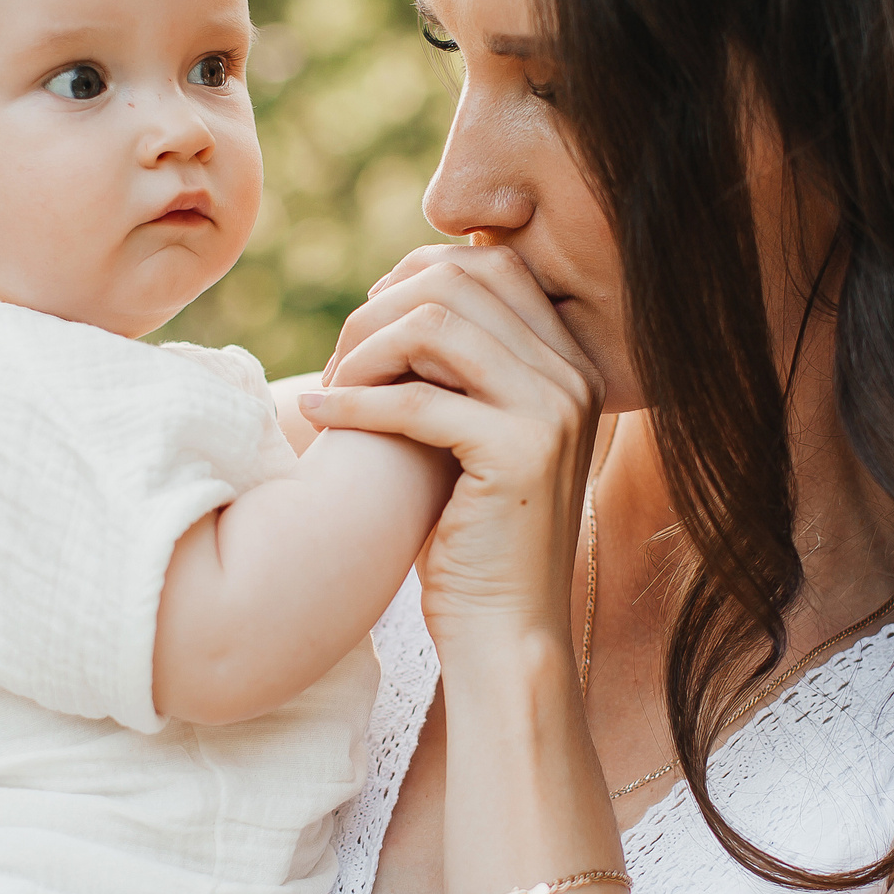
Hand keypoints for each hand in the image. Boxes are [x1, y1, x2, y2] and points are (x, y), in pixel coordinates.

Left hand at [305, 244, 600, 649]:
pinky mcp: (521, 453)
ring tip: (331, 388)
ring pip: (436, 327)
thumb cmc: (472, 537)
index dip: (416, 274)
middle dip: (380, 310)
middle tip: (339, 360)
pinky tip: (319, 414)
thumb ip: (462, 364)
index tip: (369, 322)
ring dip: (365, 349)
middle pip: (459, 281)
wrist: (505, 631)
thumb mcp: (474, 431)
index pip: (493, 262)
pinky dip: (356, 401)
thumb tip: (401, 286)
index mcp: (571, 360)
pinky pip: (418, 399)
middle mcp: (574, 375)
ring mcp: (555, 412)